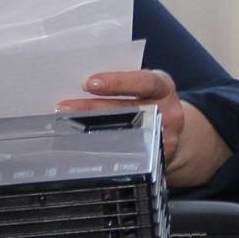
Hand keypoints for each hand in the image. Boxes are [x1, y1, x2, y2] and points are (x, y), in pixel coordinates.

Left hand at [58, 69, 231, 188]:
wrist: (173, 130)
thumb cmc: (148, 100)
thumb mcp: (144, 85)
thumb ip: (123, 82)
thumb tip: (78, 79)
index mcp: (164, 87)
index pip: (145, 81)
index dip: (118, 82)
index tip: (89, 83)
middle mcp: (168, 112)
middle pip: (129, 110)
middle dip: (93, 108)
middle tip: (65, 106)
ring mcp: (163, 138)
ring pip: (125, 134)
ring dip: (91, 130)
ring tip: (66, 125)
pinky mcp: (154, 158)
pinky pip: (126, 154)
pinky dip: (101, 148)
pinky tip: (80, 144)